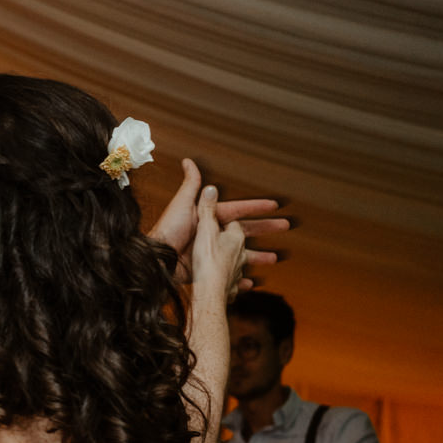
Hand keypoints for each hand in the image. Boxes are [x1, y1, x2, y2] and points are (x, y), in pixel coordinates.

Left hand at [153, 159, 288, 282]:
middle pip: (244, 231)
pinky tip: (251, 282)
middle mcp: (211, 235)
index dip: (256, 207)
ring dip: (257, 256)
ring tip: (274, 259)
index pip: (238, 210)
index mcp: (209, 218)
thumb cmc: (167, 231)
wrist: (157, 259)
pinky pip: (228, 274)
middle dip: (265, 229)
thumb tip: (188, 161)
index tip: (275, 205)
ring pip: (240, 254)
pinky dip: (239, 279)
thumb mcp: (182, 204)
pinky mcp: (205, 270)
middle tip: (286, 226)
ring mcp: (209, 253)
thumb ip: (191, 185)